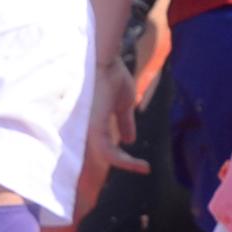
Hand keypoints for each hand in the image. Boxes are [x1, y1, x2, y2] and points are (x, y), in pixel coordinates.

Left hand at [88, 54, 148, 176]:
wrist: (105, 62)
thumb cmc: (112, 78)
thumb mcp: (124, 104)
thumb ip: (124, 122)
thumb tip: (129, 140)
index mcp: (94, 123)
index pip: (104, 146)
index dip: (120, 156)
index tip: (141, 162)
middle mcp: (88, 129)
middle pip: (102, 155)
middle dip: (119, 165)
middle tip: (140, 169)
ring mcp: (89, 129)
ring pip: (106, 157)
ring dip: (126, 164)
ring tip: (143, 167)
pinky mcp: (94, 128)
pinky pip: (109, 152)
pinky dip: (125, 160)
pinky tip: (141, 164)